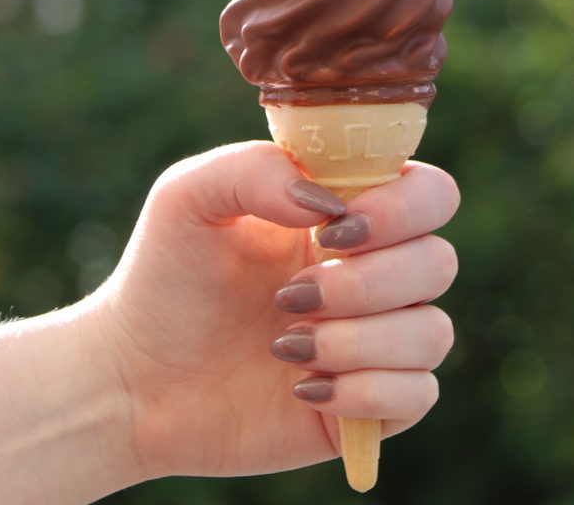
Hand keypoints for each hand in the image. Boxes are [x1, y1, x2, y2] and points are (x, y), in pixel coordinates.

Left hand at [90, 141, 459, 479]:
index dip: (401, 209)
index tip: (332, 228)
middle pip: (440, 263)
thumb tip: (329, 202)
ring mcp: (377, 342)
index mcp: (347, 214)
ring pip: (433, 334)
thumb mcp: (187, 197)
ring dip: (360, 342)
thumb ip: (255, 169)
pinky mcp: (370, 405)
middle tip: (289, 296)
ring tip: (285, 346)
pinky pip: (418, 396)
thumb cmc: (164, 278)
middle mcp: (375, 274)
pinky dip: (364, 392)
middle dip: (367, 284)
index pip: (430, 194)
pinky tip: (302, 388)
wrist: (133, 378)